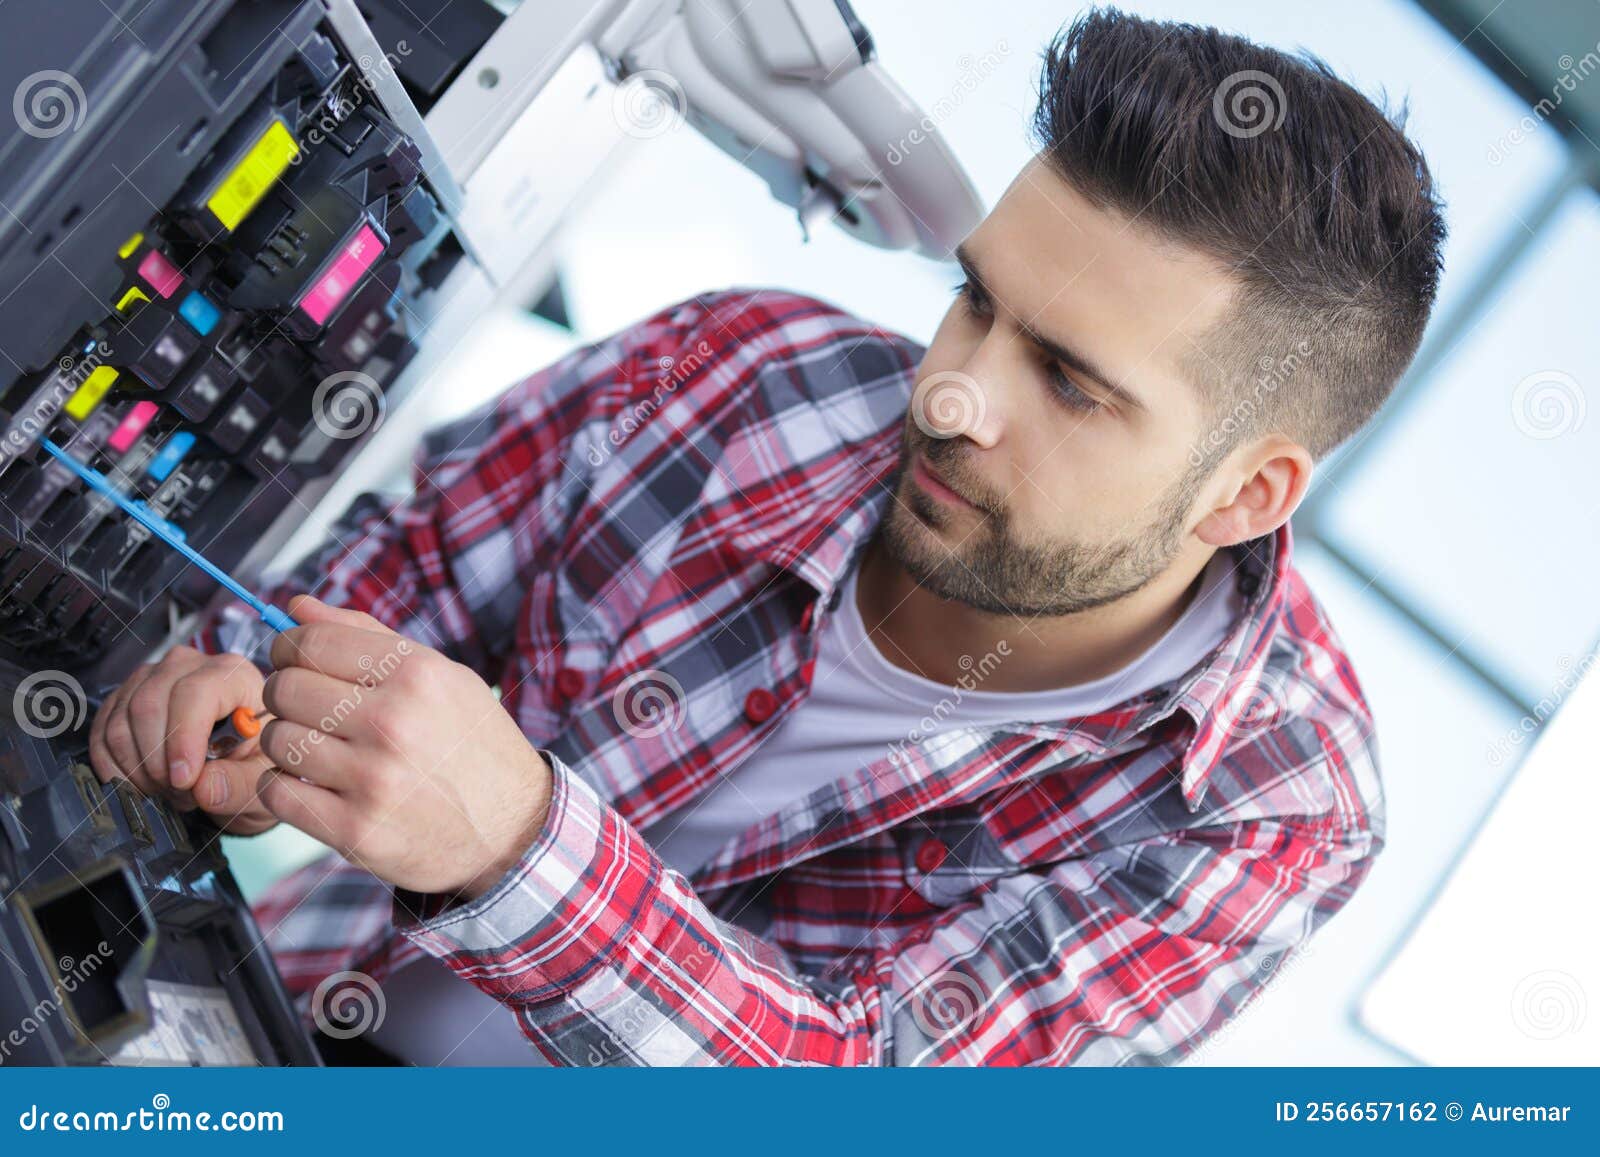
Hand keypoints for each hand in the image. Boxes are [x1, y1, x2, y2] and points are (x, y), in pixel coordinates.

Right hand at [87, 644, 281, 834]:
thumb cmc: (253, 758)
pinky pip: (102, 733)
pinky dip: (116, 768)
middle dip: (158, 761)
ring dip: (138, 768)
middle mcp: (187, 666)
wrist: (236, 755)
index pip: (196, 692)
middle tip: (180, 793)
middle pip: (150, 705)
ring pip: (121, 722)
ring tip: (170, 790)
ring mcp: (149, 678)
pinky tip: (144, 783)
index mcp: (232, 674)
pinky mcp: (122, 698)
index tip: (184, 779)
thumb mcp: (263, 775)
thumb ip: (240, 783)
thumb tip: (204, 787)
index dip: (183, 739)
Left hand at [259, 595, 553, 899]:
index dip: (287, 646)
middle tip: (305, 706)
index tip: (291, 659)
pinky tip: (311, 783)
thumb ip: (365, 636)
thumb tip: (296, 606)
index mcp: (416, 674)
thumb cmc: (470, 742)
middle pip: (286, 688)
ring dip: (286, 741)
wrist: (512, 828)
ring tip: (315, 747)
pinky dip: (283, 786)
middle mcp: (394, 722)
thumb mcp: (438, 676)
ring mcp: (373, 780)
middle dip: (284, 692)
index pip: (311, 641)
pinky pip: (278, 794)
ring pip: (277, 740)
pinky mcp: (356, 831)